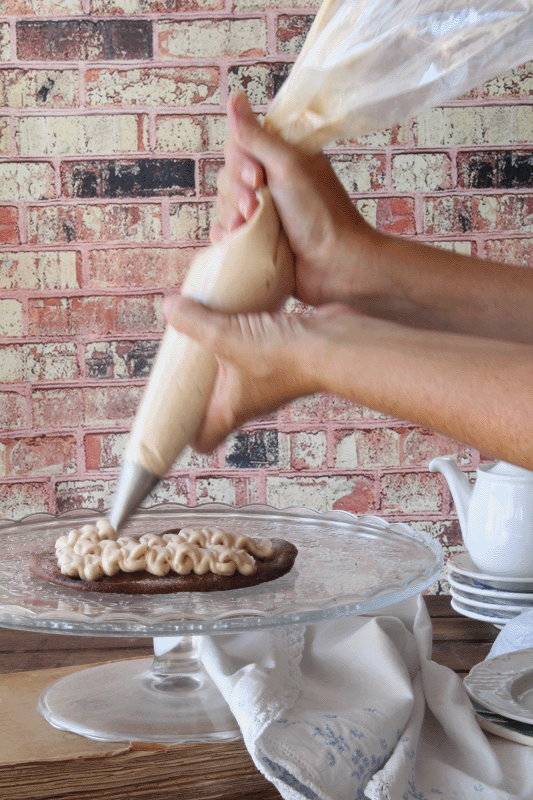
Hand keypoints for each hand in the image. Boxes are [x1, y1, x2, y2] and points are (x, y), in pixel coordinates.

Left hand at [163, 295, 360, 451]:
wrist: (334, 345)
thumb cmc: (284, 356)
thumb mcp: (228, 336)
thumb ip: (195, 322)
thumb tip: (170, 306)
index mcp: (231, 410)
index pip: (203, 440)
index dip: (183, 433)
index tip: (168, 414)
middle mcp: (249, 401)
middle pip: (215, 404)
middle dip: (195, 386)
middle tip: (178, 362)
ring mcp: (267, 380)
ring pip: (234, 374)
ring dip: (219, 356)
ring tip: (203, 331)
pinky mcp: (281, 357)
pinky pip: (254, 350)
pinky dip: (243, 336)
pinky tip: (237, 314)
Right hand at [212, 93, 382, 307]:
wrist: (334, 265)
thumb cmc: (319, 214)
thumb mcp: (288, 167)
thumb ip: (257, 136)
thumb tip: (234, 97)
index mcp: (280, 160)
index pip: (239, 146)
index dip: (240, 162)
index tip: (257, 178)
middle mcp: (269, 184)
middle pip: (227, 176)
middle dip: (236, 194)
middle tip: (255, 209)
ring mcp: (261, 214)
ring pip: (223, 205)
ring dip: (231, 217)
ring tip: (250, 230)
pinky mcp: (255, 241)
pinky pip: (224, 233)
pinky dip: (225, 236)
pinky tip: (234, 241)